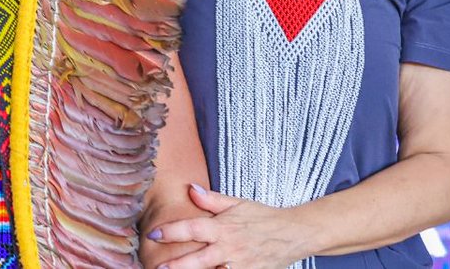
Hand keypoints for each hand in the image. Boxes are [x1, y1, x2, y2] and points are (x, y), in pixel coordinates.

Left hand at [148, 185, 312, 268]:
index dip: (172, 232)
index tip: (153, 233)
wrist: (296, 233)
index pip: (192, 228)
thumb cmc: (263, 216)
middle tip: (158, 267)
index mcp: (223, 227)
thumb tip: (190, 188)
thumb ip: (211, 200)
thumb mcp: (237, 203)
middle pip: (198, 259)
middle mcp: (230, 248)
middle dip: (177, 265)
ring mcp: (240, 265)